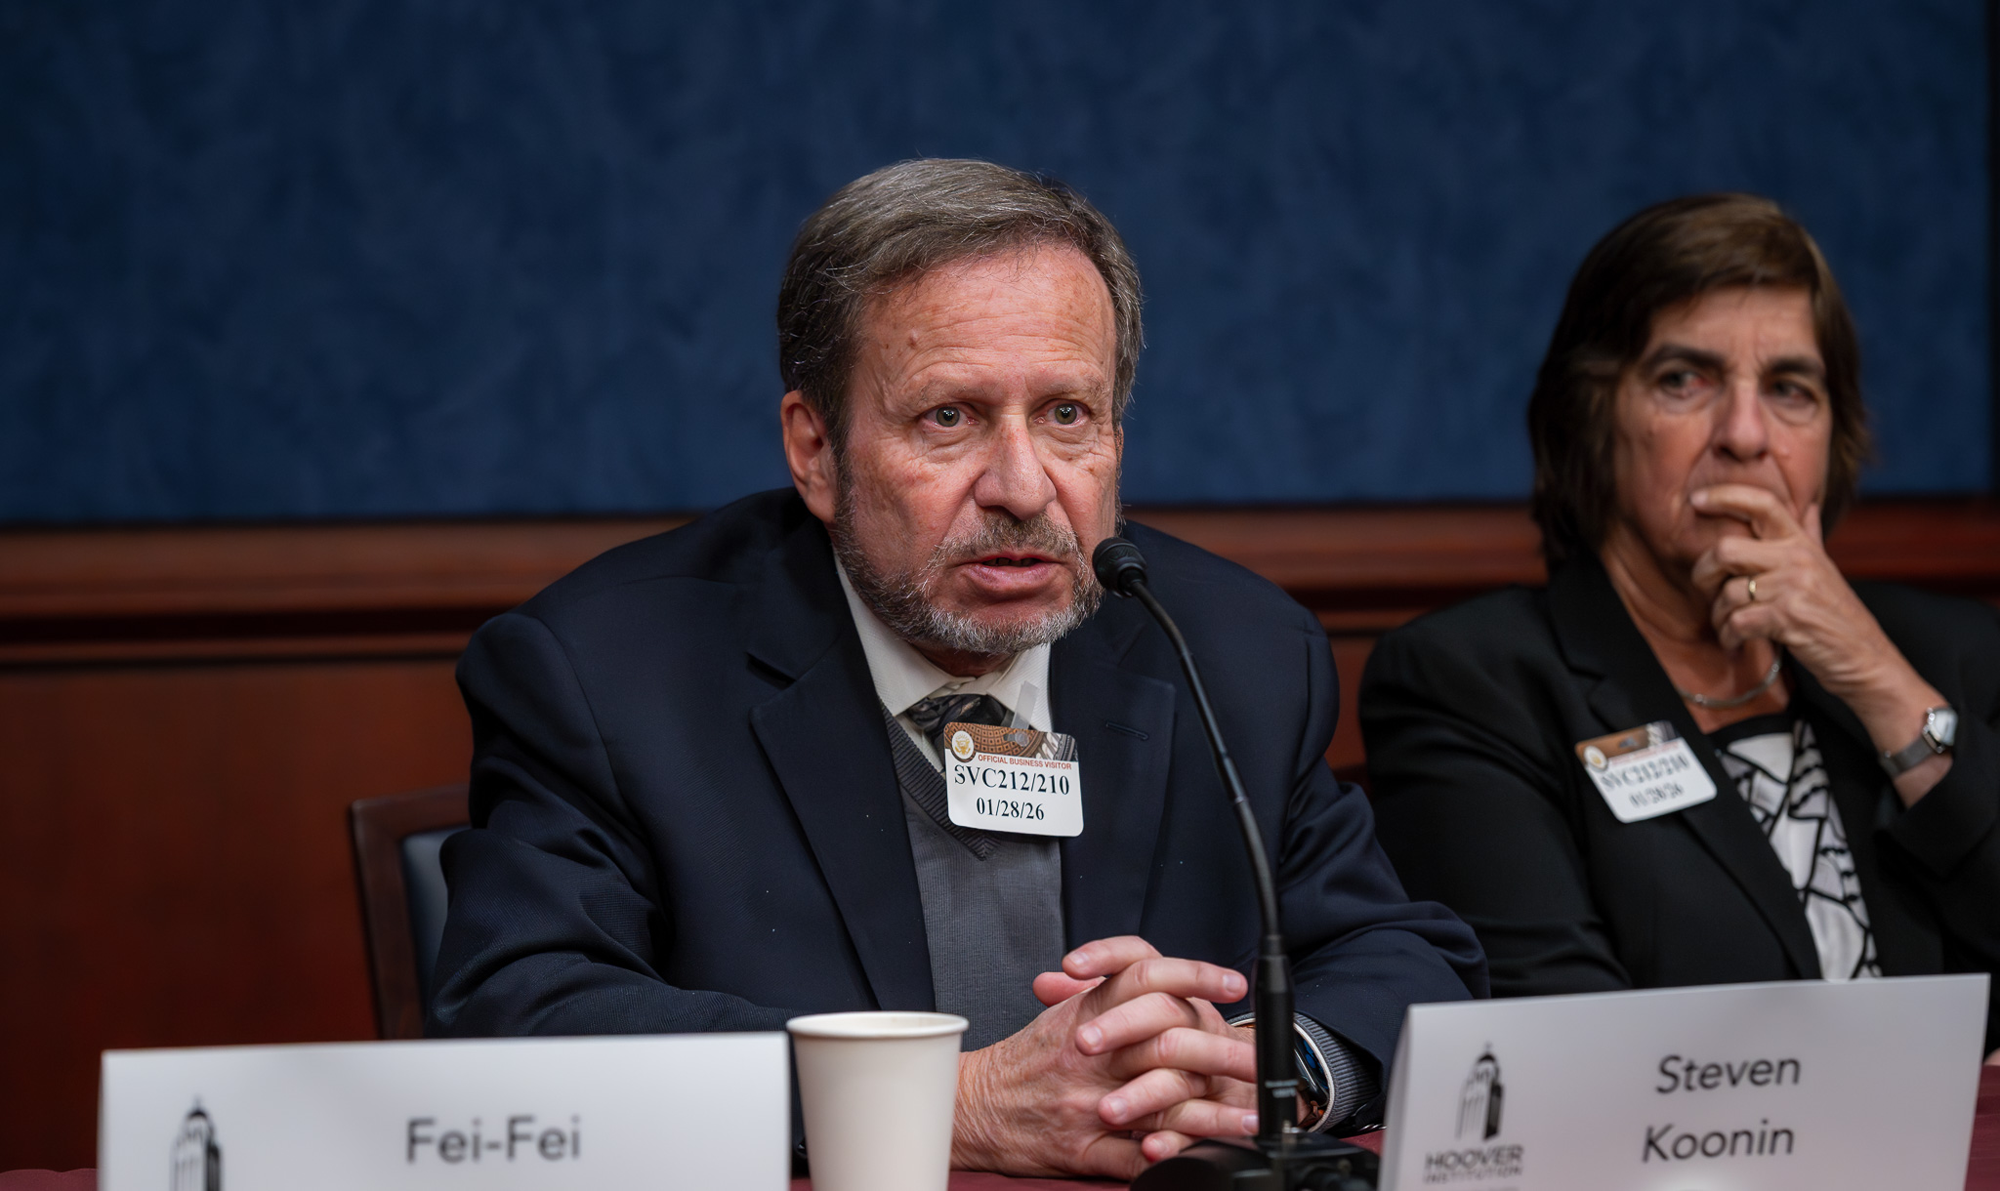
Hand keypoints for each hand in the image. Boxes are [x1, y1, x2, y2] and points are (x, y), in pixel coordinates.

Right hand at [952, 935, 1258, 1178]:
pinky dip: (1170, 1152)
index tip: (1232, 985)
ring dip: (1213, 1111)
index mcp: (1086, 1014)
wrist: (971, 1108)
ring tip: (1250, 1118)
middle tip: (1259, 1059)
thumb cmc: (1020, 1064)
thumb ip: (1108, 994)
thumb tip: (1159, 979)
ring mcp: (1087, 1102)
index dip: (1194, 975)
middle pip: (1168, 1038)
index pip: (1146, 976)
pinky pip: (1134, 1153)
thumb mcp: (1061, 1015)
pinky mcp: (1082, 1148)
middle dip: (1223, 1050)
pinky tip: (1201, 1153)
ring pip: (1160, 1098)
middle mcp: (1090, 1054)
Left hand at [1689, 485, 1949, 803]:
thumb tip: (1808, 505)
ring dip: (1719, 617)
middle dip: (1703, 574)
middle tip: (1706, 591)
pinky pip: (1736, 621)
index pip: (1763, 503)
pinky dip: (1729, 637)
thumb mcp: (1824, 568)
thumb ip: (1810, 535)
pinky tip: (1736, 642)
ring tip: (1729, 628)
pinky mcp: (1788, 617)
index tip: (1697, 500)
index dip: (1726, 495)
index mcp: (1802, 543)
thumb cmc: (1837, 615)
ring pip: (1726, 593)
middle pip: (1725, 550)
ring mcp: (1794, 587)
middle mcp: (1798, 559)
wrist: (1866, 658)